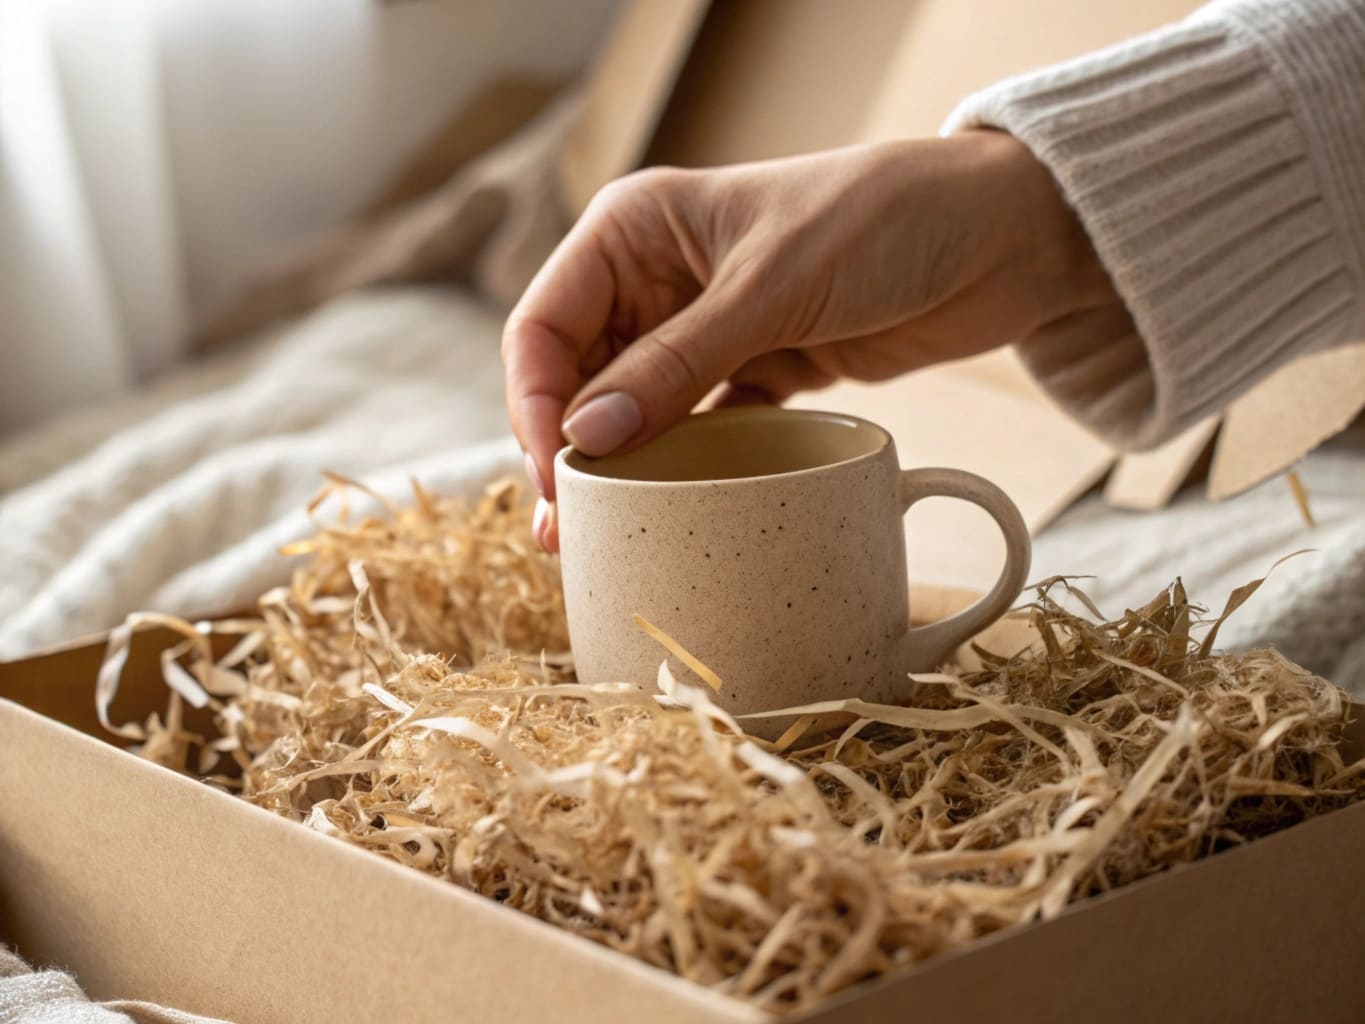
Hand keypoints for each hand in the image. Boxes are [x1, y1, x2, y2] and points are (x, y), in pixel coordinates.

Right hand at [503, 131, 1117, 549]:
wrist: (1002, 236)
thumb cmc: (884, 220)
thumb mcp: (771, 286)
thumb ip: (676, 362)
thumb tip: (585, 438)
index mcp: (637, 228)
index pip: (546, 321)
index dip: (535, 400)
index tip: (556, 475)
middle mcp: (659, 278)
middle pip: (577, 374)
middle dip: (564, 448)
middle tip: (562, 529)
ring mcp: (708, 329)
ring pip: (632, 409)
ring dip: (613, 468)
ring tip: (591, 537)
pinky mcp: (759, 370)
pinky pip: (699, 429)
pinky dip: (680, 467)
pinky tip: (662, 510)